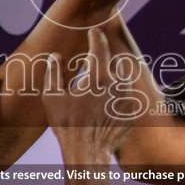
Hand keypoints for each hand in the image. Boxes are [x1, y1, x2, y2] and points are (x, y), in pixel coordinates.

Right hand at [41, 28, 133, 162]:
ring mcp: (127, 98)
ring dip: (111, 75)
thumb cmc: (67, 126)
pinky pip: (126, 94)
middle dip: (102, 59)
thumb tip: (56, 57)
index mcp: (97, 77)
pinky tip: (104, 101)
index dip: (96, 36)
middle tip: (89, 63)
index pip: (99, 47)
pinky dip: (117, 92)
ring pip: (122, 77)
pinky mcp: (132, 110)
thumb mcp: (52, 98)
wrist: (88, 153)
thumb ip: (54, 73)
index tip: (94, 31)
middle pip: (113, 61)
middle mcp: (116, 84)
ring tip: (97, 82)